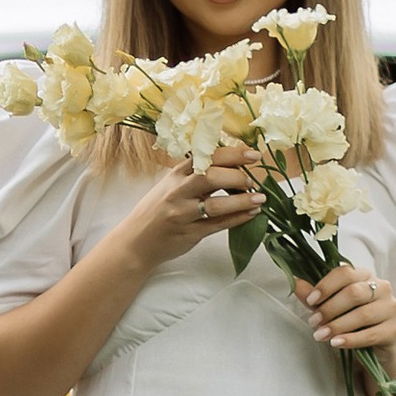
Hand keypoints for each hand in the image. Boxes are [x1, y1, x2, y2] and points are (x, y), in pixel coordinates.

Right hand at [126, 140, 260, 271]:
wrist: (136, 241)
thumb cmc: (157, 210)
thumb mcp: (171, 185)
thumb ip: (195, 175)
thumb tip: (233, 165)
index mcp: (175, 174)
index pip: (206, 157)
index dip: (233, 154)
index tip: (253, 154)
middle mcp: (177, 192)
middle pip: (211, 177)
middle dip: (238, 177)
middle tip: (252, 180)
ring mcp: (182, 214)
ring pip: (217, 205)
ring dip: (242, 200)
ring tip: (259, 198)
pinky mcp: (189, 234)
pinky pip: (218, 225)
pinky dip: (238, 218)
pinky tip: (251, 213)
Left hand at [296, 259, 395, 354]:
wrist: (376, 349)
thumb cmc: (351, 322)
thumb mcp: (330, 307)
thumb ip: (314, 296)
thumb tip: (293, 282)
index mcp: (365, 275)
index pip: (346, 272)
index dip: (326, 286)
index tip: (311, 301)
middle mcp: (382, 287)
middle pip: (354, 293)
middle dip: (329, 308)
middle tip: (313, 322)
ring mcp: (391, 308)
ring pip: (362, 314)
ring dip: (337, 325)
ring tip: (320, 335)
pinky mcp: (394, 330)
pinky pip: (370, 334)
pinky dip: (350, 339)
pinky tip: (336, 343)